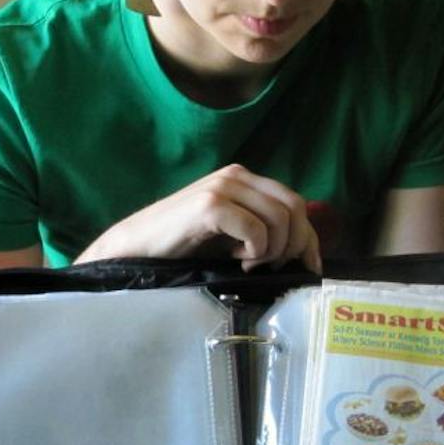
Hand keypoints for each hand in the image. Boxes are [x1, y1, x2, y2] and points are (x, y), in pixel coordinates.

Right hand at [76, 164, 321, 272]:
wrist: (135, 248)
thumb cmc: (181, 247)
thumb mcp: (228, 235)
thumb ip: (259, 231)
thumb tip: (301, 255)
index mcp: (244, 180)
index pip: (295, 203)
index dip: (309, 238)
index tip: (307, 267)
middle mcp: (237, 176)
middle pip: (294, 207)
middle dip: (293, 245)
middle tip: (270, 268)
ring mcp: (223, 187)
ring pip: (280, 219)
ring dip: (271, 251)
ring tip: (246, 264)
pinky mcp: (210, 205)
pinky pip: (256, 230)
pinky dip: (254, 251)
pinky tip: (235, 260)